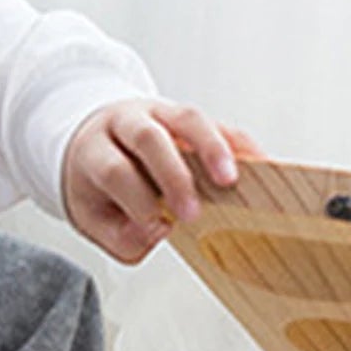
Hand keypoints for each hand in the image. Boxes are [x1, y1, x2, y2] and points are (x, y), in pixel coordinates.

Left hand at [60, 98, 263, 263]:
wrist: (94, 142)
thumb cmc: (97, 186)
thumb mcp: (92, 219)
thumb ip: (120, 236)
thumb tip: (157, 232)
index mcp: (93, 150)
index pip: (114, 170)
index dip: (136, 199)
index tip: (158, 226)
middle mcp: (125, 123)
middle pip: (148, 138)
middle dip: (174, 177)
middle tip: (192, 212)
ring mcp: (159, 114)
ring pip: (187, 119)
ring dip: (212, 149)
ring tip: (231, 180)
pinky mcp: (189, 118)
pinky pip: (218, 123)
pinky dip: (238, 144)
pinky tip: (258, 164)